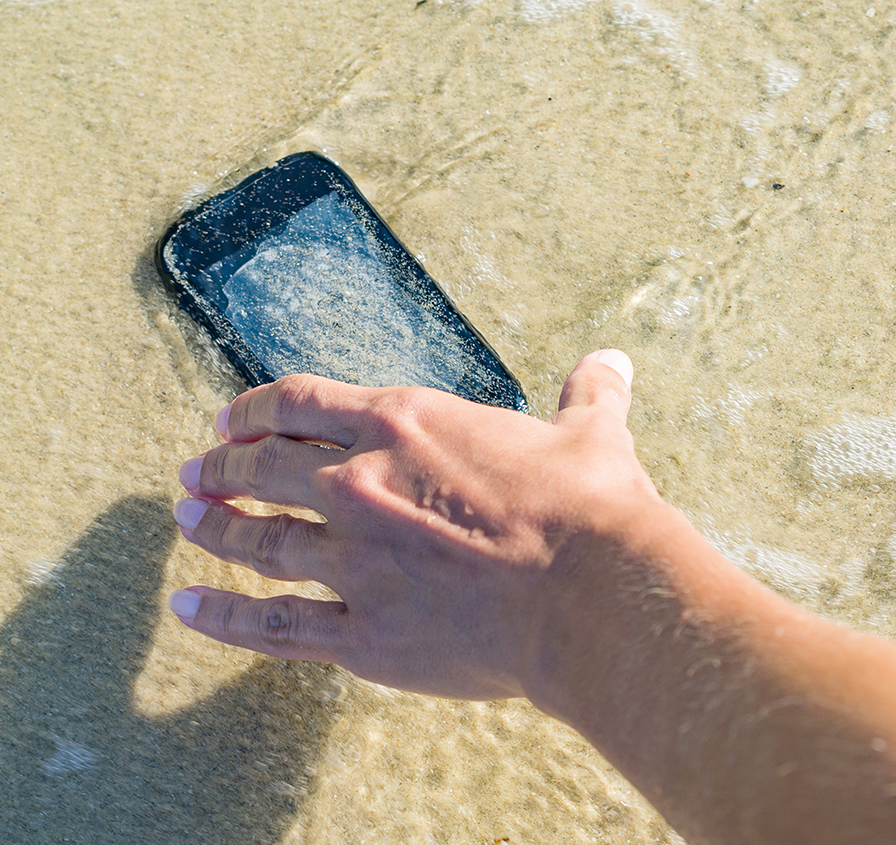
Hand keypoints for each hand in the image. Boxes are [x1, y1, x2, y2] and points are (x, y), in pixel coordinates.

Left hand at [169, 350, 660, 699]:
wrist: (591, 595)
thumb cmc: (590, 507)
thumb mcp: (591, 434)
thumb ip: (588, 393)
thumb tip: (613, 359)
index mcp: (404, 425)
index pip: (300, 404)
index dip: (254, 408)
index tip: (229, 419)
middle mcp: (360, 484)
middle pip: (262, 469)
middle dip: (220, 468)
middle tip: (193, 474)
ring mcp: (354, 561)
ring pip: (258, 541)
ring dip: (215, 529)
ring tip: (185, 521)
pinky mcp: (361, 633)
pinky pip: (274, 624)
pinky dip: (225, 616)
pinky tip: (189, 608)